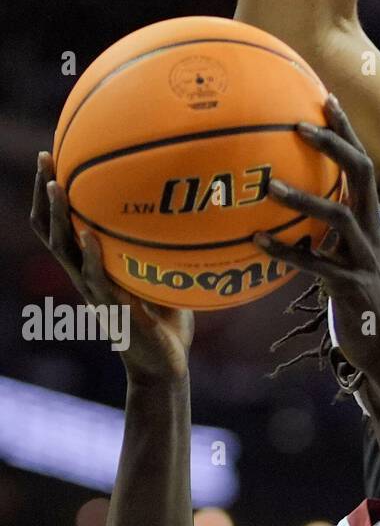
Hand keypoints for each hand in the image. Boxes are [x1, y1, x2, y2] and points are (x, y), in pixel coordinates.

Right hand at [30, 152, 194, 383]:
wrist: (165, 367)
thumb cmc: (165, 322)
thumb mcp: (162, 278)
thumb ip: (162, 251)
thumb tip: (187, 214)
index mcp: (93, 269)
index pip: (61, 226)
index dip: (50, 195)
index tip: (52, 158)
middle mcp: (87, 279)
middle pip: (51, 231)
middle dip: (45, 195)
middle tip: (46, 160)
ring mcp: (97, 295)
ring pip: (66, 252)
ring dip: (59, 218)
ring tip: (57, 188)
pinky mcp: (114, 312)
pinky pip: (97, 281)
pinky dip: (92, 257)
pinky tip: (89, 236)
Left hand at [256, 95, 379, 377]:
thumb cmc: (359, 299)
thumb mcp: (346, 256)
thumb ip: (325, 233)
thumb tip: (288, 209)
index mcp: (371, 219)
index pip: (362, 163)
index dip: (346, 130)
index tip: (324, 96)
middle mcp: (372, 231)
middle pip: (361, 173)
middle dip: (333, 144)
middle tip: (299, 124)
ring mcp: (365, 259)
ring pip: (338, 217)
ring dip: (304, 198)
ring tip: (270, 186)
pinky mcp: (353, 288)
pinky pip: (316, 266)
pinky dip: (287, 252)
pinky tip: (258, 242)